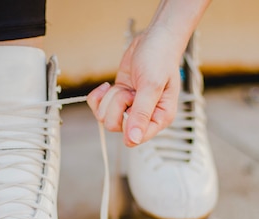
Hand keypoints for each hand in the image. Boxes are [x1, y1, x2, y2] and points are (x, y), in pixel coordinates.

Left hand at [87, 27, 181, 146]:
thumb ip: (141, 114)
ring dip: (110, 98)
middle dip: (117, 105)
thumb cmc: (160, 59)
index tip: (130, 105)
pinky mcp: (118, 100)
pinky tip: (109, 85)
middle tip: (130, 91)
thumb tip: (133, 140)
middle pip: (116, 127)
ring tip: (126, 86)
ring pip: (105, 118)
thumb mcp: (151, 86)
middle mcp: (145, 116)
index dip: (127, 124)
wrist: (153, 39)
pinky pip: (98, 107)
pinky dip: (99, 96)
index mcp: (160, 118)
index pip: (137, 138)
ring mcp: (130, 108)